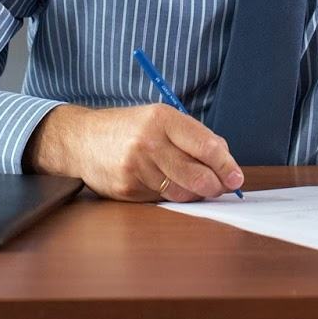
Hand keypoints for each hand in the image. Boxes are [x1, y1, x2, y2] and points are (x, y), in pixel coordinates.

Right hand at [23, 103, 244, 201]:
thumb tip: (226, 162)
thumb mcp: (159, 118)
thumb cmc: (128, 128)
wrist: (81, 139)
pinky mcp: (126, 189)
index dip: (227, 166)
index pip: (207, 147)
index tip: (237, 178)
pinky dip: (169, 195)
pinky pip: (161, 200)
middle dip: (215, 186)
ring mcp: (136, 168)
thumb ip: (192, 136)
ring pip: (182, 192)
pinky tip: (161, 183)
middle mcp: (149, 142)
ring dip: (193, 193)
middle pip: (198, 176)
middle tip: (221, 187)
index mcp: (162, 118)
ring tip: (192, 185)